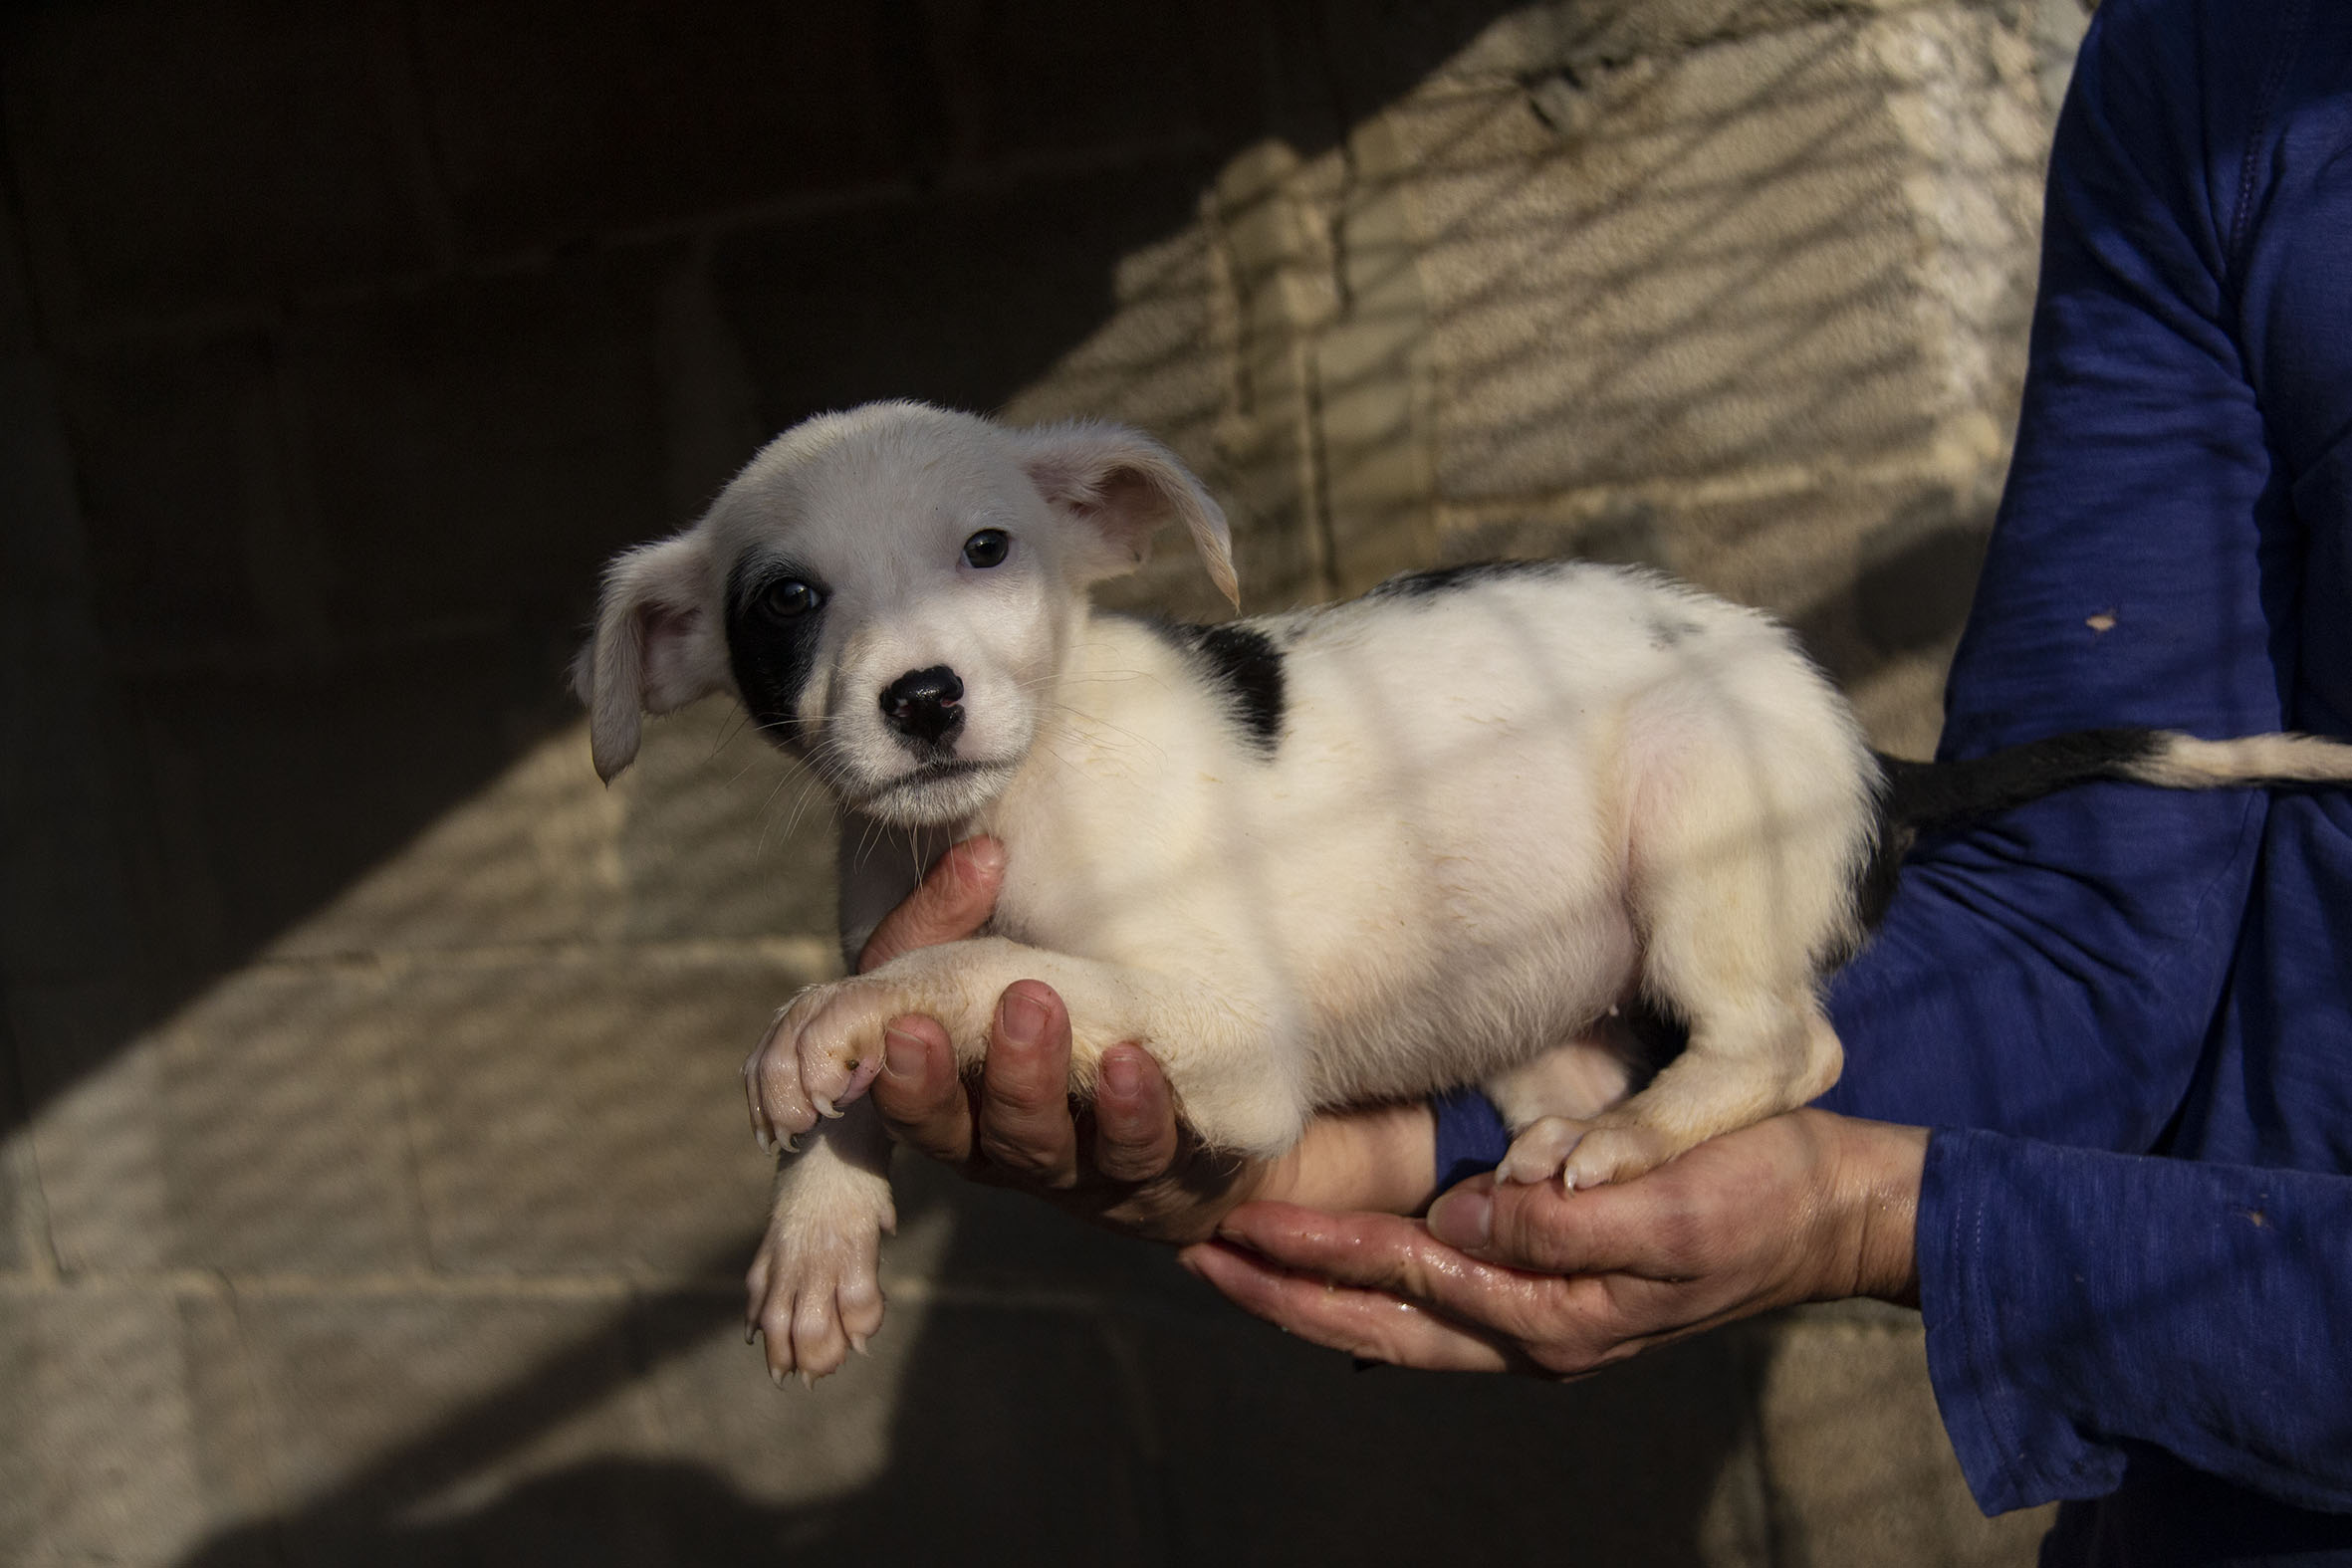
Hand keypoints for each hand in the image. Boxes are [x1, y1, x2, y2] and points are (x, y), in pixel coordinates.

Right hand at [860, 838, 1437, 1241]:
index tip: (904, 1028)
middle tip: (994, 1004)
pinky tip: (1133, 1060)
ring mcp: (1080, 1168)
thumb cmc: (1060, 1023)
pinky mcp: (1155, 1174)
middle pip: (972, 1133)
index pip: (905, 1101)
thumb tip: (984, 853)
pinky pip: (1145, 1152)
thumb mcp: (998, 968)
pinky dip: (1135, 1109)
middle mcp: (1003, 1149)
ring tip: (1042, 1007)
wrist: (1188, 1104)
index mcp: (952, 1104)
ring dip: (1038, 1080)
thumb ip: (963, 917)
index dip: (899, 1078)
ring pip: (1049, 1145)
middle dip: (965, 1075)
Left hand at [1180, 1108, 1926, 1374]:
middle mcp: (1534, 1331)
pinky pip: (1442, 1308)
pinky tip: (1341, 1281)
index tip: (1241, 1225)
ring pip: (1402, 1321)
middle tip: (1200, 1255)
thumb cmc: (1762, 1199)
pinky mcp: (1557, 1292)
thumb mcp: (1668, 1207)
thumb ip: (1565, 1224)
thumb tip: (1467, 1222)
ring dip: (1316, 1295)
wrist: (1837, 1212)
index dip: (1320, 1251)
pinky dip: (1377, 1293)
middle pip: (1381, 1323)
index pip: (1408, 1278)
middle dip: (1285, 1294)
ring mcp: (1544, 1320)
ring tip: (1243, 1263)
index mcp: (1553, 1314)